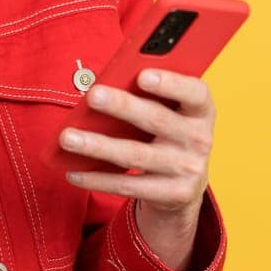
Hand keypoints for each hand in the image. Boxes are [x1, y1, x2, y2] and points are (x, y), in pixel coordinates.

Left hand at [60, 68, 213, 218]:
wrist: (187, 184)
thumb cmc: (170, 133)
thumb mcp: (173, 113)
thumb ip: (151, 97)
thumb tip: (105, 90)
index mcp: (201, 110)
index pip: (194, 93)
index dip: (171, 83)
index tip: (142, 75)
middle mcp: (200, 139)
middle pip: (156, 120)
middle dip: (123, 106)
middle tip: (93, 96)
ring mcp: (188, 170)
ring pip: (135, 155)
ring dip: (98, 146)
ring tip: (68, 138)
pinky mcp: (172, 194)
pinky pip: (128, 186)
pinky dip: (97, 179)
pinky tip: (74, 172)